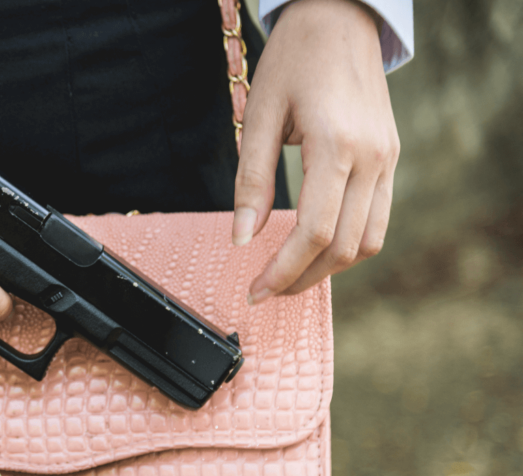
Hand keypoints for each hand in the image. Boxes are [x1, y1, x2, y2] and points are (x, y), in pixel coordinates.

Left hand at [232, 0, 399, 303]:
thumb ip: (251, 180)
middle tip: (266, 290)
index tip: (256, 288)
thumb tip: (242, 239)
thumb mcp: (260, 116)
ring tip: (290, 276)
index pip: (315, 230)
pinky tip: (317, 249)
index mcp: (336, 145)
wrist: (339, 19)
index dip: (284, 269)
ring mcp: (388, 159)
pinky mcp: (392, 157)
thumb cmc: (294, 60)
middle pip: (344, 246)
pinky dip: (350, 244)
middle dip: (303, 278)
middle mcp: (372, 157)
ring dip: (329, 269)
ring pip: (369, 241)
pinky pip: (379, 219)